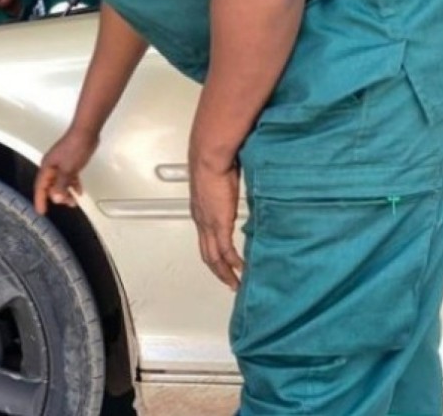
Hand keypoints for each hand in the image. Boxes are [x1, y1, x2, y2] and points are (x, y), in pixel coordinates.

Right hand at [34, 128, 98, 214]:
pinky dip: (72, 185)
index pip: (40, 187)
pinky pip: (68, 178)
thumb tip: (55, 199)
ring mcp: (60, 164)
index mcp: (47, 167)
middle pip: (50, 186)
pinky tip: (79, 191)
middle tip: (68, 204)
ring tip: (74, 201)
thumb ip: (61, 185)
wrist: (86, 133)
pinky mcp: (69, 163)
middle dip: (58, 197)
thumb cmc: (75, 148)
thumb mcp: (68, 169)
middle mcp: (51, 167)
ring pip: (60, 183)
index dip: (40, 200)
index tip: (41, 212)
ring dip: (66, 192)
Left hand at [190, 160, 243, 290]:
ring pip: (214, 257)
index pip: (206, 240)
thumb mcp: (221, 183)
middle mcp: (202, 221)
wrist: (209, 159)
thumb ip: (226, 193)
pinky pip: (225, 250)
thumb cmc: (214, 163)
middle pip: (207, 254)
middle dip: (218, 270)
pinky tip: (241, 270)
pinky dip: (233, 263)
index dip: (213, 254)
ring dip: (225, 272)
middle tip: (228, 282)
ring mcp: (209, 224)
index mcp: (201, 212)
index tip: (221, 264)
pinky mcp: (219, 224)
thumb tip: (235, 194)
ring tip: (235, 283)